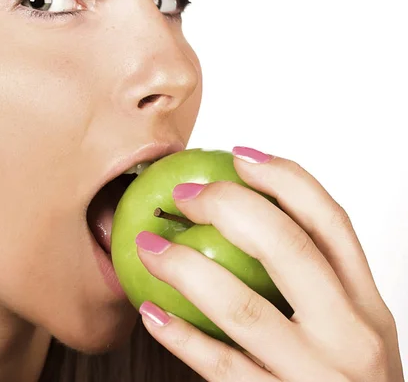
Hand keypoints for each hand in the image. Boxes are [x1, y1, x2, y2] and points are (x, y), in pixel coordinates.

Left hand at [136, 146, 403, 381]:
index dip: (284, 179)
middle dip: (228, 209)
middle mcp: (350, 336)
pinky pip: (220, 365)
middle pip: (288, 247)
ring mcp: (316, 376)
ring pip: (242, 307)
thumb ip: (315, 284)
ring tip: (150, 246)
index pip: (330, 222)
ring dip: (185, 268)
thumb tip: (248, 224)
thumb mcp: (350, 331)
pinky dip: (180, 336)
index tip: (240, 156)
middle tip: (184, 196)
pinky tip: (151, 313)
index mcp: (367, 305)